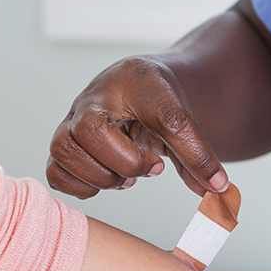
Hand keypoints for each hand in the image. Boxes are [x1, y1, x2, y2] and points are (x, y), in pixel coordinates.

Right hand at [47, 57, 227, 198]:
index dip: (185, 148)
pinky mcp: (63, 144)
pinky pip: (54, 171)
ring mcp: (71, 120)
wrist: (136, 85)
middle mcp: (93, 98)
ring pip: (64, 150)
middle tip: (152, 168)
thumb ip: (198, 153)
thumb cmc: (157, 100)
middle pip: (90, 130)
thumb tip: (216, 188)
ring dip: (100, 176)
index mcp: (133, 82)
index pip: (161, 114)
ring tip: (126, 178)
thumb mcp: (184, 119)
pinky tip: (104, 181)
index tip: (195, 171)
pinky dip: (78, 186)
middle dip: (126, 163)